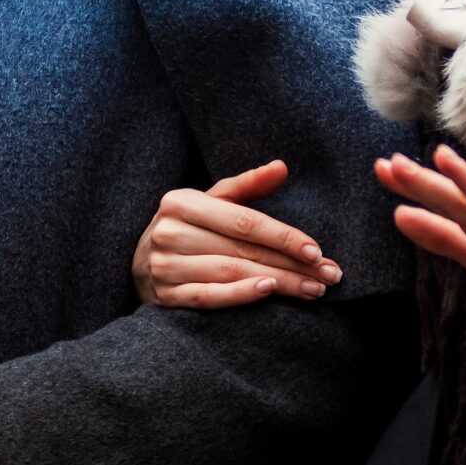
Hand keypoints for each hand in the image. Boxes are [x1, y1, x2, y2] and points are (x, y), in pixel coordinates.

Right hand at [132, 159, 341, 308]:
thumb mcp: (209, 200)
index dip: (282, 235)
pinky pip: (208, 297)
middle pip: (242, 250)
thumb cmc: (186, 227)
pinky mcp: (166, 297)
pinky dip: (239, 296)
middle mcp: (170, 232)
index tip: (316, 250)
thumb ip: (246, 186)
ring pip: (231, 274)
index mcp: (182, 202)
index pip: (243, 221)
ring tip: (313, 290)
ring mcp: (165, 267)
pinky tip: (268, 293)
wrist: (137, 262)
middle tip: (328, 275)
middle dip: (291, 264)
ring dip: (277, 283)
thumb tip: (282, 167)